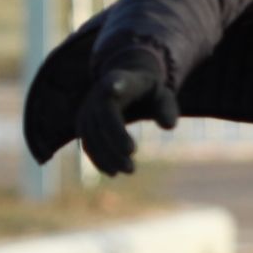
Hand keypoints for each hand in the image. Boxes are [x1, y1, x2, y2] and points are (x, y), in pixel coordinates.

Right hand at [75, 47, 178, 175]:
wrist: (122, 86)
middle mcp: (99, 94)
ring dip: (108, 154)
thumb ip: (167, 108)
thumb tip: (169, 126)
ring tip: (129, 170)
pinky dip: (99, 159)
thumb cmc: (148, 93)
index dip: (115, 85)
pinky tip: (113, 172)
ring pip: (92, 133)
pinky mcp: (84, 126)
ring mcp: (88, 110)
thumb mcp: (162, 96)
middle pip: (103, 115)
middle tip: (132, 156)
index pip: (116, 81)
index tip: (114, 87)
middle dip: (115, 136)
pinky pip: (87, 144)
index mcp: (120, 80)